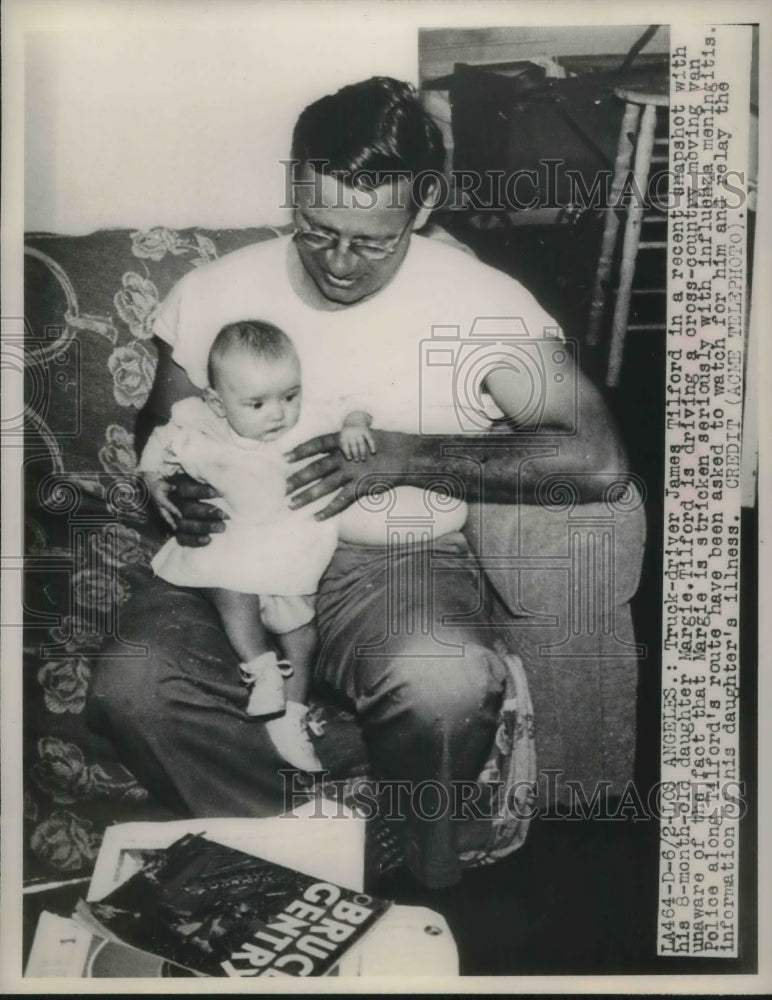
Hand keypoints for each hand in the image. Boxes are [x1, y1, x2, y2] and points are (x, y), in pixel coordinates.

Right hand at [144, 474, 180, 529]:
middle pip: (165, 515)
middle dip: (170, 522)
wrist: (148, 487)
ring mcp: (158, 508)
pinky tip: (170, 528)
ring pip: (163, 517)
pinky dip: (166, 522)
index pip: (168, 506)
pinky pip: (162, 517)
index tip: (180, 516)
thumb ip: (169, 487)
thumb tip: (175, 487)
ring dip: (169, 523)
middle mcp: (158, 506)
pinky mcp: (158, 510)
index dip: (174, 511)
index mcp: (160, 500)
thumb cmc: (157, 486)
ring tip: (174, 529)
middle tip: (175, 528)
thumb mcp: (162, 484)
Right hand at [167, 472, 226, 546]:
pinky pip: (182, 538)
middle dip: (206, 512)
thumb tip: (224, 472)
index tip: (218, 493)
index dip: (201, 491)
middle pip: (186, 508)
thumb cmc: (206, 486)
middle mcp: (174, 501)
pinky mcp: (177, 532)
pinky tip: (209, 540)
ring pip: (184, 524)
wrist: (203, 504)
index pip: (186, 489)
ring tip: (222, 527)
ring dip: (203, 526)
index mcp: (179, 485)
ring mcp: (173, 518)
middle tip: (224, 515)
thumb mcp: (203, 477)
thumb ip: (211, 475)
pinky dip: (195, 540)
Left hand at [285, 430, 408, 519]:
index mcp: (345, 441)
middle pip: (316, 467)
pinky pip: (342, 500)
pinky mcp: (362, 487)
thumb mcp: (363, 436)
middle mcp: (346, 457)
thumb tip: (331, 446)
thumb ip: (346, 442)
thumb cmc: (384, 445)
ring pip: (325, 485)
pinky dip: (329, 510)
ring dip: (307, 495)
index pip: (318, 444)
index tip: (285, 456)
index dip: (301, 450)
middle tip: (283, 488)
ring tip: (292, 504)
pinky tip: (316, 517)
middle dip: (299, 478)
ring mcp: (354, 472)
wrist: (407, 455)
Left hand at [339, 423, 375, 461]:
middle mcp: (352, 433)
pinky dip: (372, 445)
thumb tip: (349, 458)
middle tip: (357, 460)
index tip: (350, 459)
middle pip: (354, 445)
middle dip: (355, 454)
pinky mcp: (366, 431)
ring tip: (363, 459)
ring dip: (362, 452)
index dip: (347, 452)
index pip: (345, 445)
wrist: (354, 419)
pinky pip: (370, 439)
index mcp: (345, 435)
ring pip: (361, 444)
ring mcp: (359, 432)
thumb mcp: (343, 437)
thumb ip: (343, 446)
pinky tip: (373, 452)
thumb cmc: (348, 433)